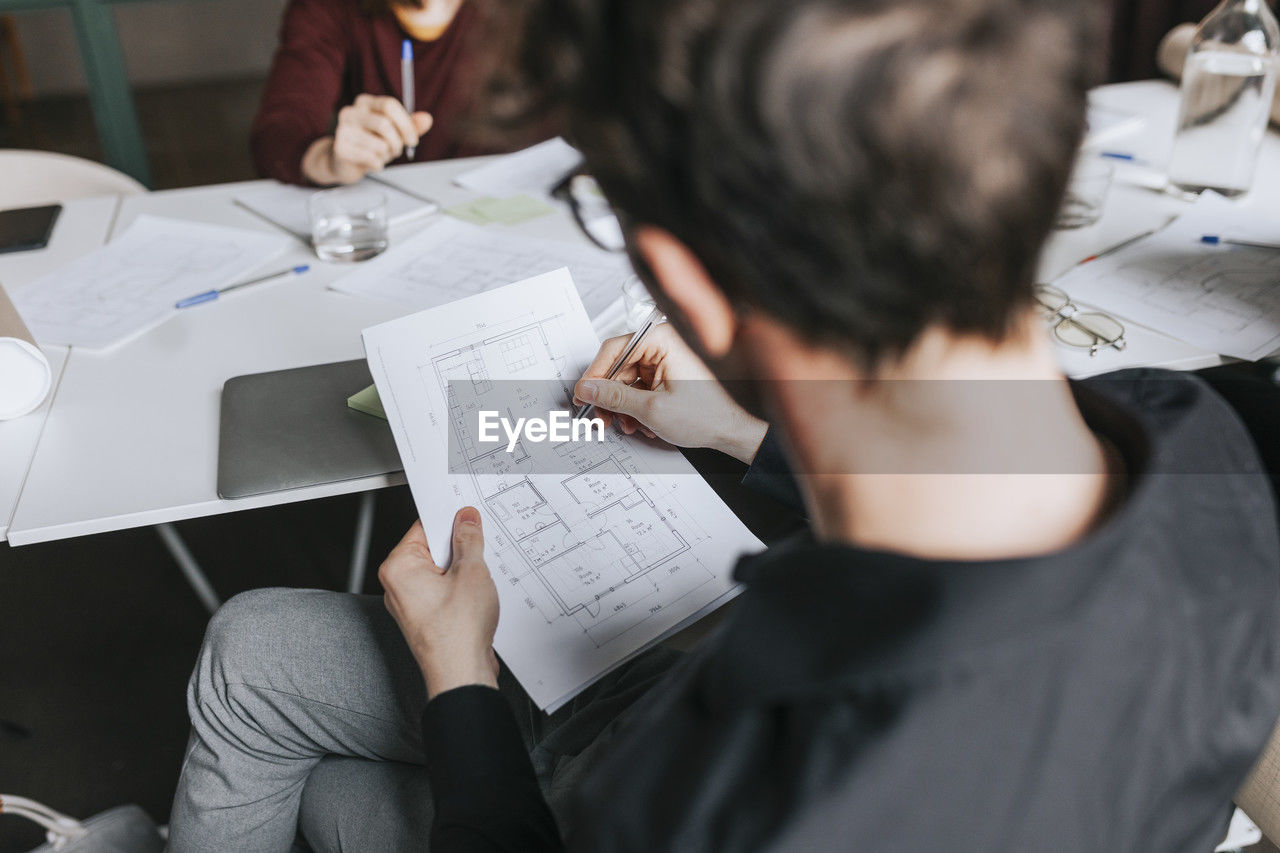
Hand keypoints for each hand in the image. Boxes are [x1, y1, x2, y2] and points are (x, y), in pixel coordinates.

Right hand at [302, 94, 433, 184]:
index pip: (389, 105)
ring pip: (380, 144)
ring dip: (387, 155)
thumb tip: (427, 119)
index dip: (406, 124)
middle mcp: (351, 112)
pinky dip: (378, 165)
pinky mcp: (340, 148)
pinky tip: (372, 163)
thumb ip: (411, 126)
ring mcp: (342, 129)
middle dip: (397, 142)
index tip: (413, 140)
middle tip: (396, 151)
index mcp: (365, 102)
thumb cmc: (370, 144)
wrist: (344, 162)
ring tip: (380, 155)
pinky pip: (371, 159)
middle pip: (385, 124)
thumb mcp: (393, 133)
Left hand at [379, 509, 499, 698]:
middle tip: (478, 552)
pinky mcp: (426, 616)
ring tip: (477, 581)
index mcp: (399, 567)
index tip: (469, 517)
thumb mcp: (471, 572)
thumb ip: (468, 540)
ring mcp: (411, 602)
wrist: (461, 674)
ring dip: (463, 569)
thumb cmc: (457, 633)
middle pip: (433, 549)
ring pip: (441, 570)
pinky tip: (476, 596)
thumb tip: (466, 520)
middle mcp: (398, 585)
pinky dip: (461, 588)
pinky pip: (443, 589)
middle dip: (458, 547)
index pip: (424, 526)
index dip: (451, 520)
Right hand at [572, 322, 767, 463]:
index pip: (614, 349)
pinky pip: (639, 387)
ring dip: (623, 407)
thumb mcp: (652, 408)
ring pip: (627, 380)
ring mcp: (665, 360)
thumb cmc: (707, 415)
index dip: (594, 375)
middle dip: (610, 397)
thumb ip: (616, 396)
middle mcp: (664, 345)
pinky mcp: (667, 375)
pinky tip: (642, 423)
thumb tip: (589, 388)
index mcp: (663, 340)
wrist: (732, 431)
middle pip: (618, 366)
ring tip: (628, 426)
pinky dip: (636, 407)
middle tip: (601, 417)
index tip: (584, 395)